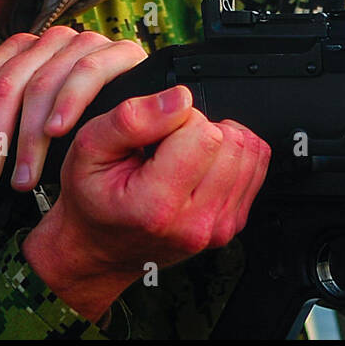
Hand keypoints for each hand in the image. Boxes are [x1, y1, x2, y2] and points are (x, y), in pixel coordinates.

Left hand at [0, 26, 148, 192]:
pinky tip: (57, 133)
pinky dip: (68, 103)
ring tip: (23, 178)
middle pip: (5, 84)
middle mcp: (51, 40)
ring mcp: (86, 42)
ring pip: (40, 83)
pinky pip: (86, 72)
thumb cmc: (80, 122)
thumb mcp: (27, 113)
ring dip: (28, 138)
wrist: (141, 128)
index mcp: (25, 49)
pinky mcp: (120, 52)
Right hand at [21, 85, 270, 319]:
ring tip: (183, 155)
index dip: (181, 119)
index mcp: (157, 205)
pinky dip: (230, 158)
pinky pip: (255, 169)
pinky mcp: (231, 224)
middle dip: (202, 129)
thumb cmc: (93, 197)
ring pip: (249, 152)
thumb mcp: (89, 147)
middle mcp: (194, 223)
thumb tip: (180, 99)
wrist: (98, 246)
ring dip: (220, 142)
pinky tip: (200, 166)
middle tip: (168, 146)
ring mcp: (217, 228)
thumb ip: (133, 119)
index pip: (204, 133)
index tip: (157, 134)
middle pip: (232, 142)